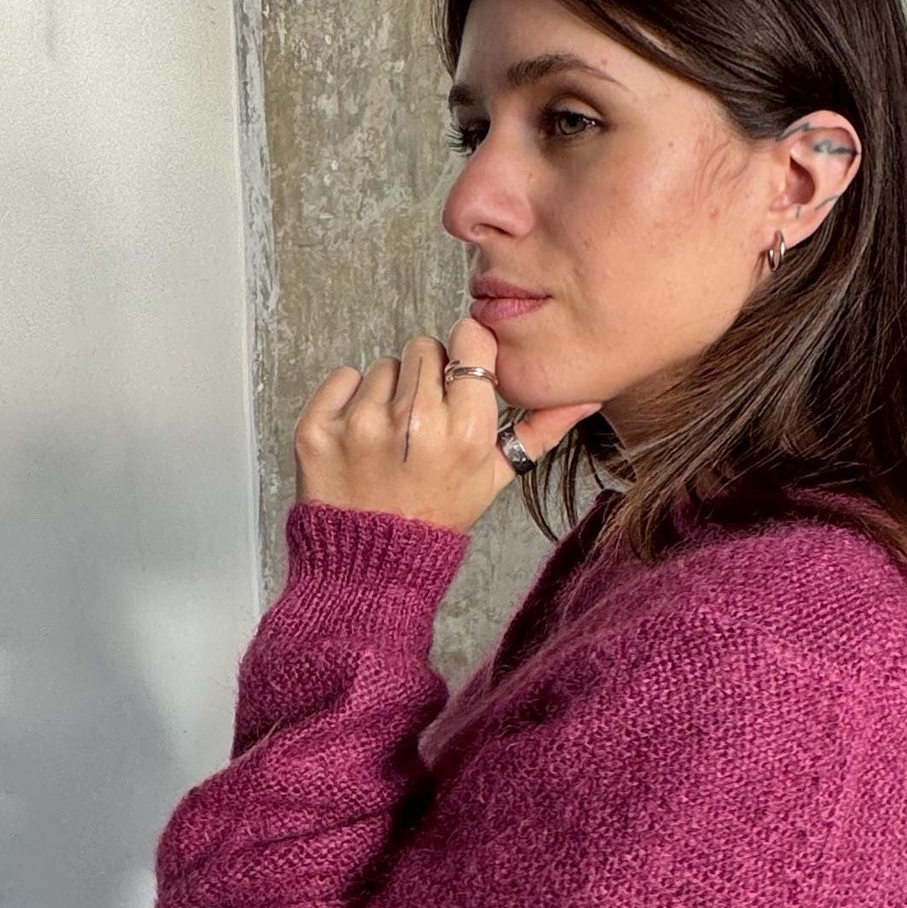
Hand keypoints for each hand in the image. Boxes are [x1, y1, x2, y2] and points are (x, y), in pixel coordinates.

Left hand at [293, 316, 600, 534]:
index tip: (459, 378)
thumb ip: (541, 430)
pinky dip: (348, 400)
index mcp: (465, 432)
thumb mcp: (496, 476)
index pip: (469, 341)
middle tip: (423, 421)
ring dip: (388, 393)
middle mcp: (414, 423)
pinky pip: (343, 378)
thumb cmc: (438, 517)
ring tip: (392, 438)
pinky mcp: (319, 430)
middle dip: (427, 376)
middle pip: (424, 346)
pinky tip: (360, 438)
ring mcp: (361, 426)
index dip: (465, 356)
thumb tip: (587, 396)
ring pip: (384, 365)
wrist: (370, 567)